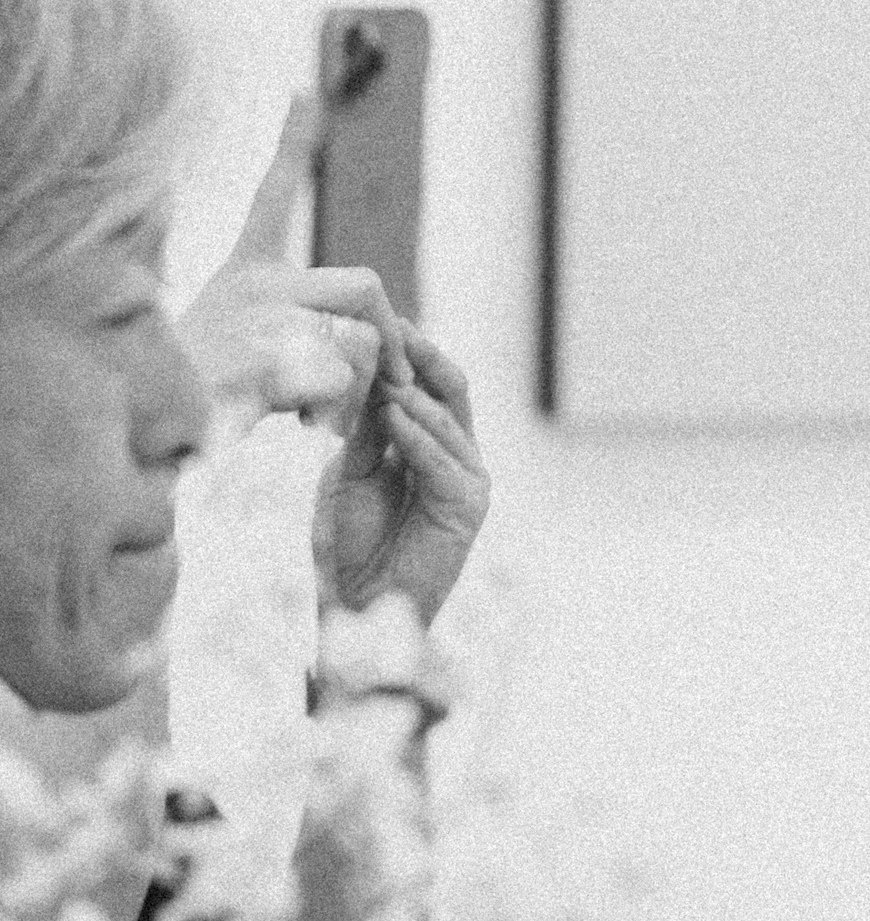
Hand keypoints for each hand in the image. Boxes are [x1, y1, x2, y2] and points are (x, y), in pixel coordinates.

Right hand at [178, 96, 401, 449]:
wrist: (158, 440)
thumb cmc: (206, 402)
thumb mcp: (255, 356)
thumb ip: (311, 334)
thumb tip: (381, 344)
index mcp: (245, 273)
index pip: (272, 196)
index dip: (291, 144)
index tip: (303, 92)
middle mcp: (253, 282)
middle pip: (365, 284)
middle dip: (389, 334)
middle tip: (386, 379)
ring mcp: (258, 314)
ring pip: (360, 332)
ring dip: (362, 379)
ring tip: (322, 415)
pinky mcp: (264, 353)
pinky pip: (344, 371)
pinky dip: (339, 405)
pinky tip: (300, 424)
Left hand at [316, 328, 488, 627]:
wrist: (359, 602)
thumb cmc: (351, 540)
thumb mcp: (349, 469)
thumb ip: (363, 428)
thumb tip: (359, 369)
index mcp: (432, 445)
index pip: (426, 383)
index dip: (404, 351)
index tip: (373, 318)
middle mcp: (459, 456)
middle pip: (450, 389)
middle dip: (420, 356)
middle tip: (390, 326)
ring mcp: (469, 480)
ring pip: (448, 420)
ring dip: (412, 394)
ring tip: (380, 370)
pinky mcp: (469, 507)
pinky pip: (445, 461)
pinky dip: (418, 436)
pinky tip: (392, 415)